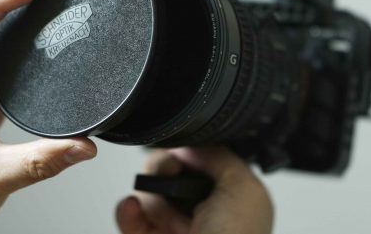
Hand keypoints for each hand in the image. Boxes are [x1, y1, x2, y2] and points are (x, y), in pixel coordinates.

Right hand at [116, 147, 272, 233]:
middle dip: (165, 170)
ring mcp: (173, 227)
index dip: (186, 152)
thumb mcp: (244, 188)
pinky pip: (129, 215)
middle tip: (173, 179)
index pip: (198, 160)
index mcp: (228, 197)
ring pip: (148, 190)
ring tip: (170, 219)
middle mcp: (201, 210)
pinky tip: (132, 207)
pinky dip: (127, 210)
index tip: (182, 153)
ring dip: (154, 198)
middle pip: (168, 170)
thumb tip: (190, 145)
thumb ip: (220, 155)